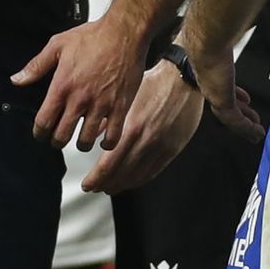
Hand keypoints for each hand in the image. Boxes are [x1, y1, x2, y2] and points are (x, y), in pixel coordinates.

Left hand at [13, 9, 147, 150]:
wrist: (124, 34)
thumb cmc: (94, 37)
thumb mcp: (57, 45)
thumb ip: (36, 66)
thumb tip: (17, 79)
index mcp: (62, 86)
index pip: (43, 122)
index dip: (39, 133)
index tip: (41, 134)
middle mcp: (80, 99)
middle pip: (61, 137)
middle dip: (56, 142)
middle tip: (58, 139)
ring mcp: (101, 105)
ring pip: (85, 140)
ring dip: (80, 144)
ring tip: (81, 140)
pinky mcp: (120, 107)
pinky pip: (112, 136)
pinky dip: (106, 143)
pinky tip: (103, 139)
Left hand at [84, 61, 203, 193]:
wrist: (182, 81)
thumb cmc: (152, 84)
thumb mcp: (124, 99)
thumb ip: (108, 119)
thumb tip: (92, 135)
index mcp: (130, 128)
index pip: (108, 165)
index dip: (95, 179)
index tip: (87, 184)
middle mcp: (145, 141)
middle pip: (120, 174)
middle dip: (104, 184)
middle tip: (94, 187)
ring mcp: (160, 147)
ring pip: (136, 177)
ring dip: (120, 185)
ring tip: (109, 187)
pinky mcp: (172, 150)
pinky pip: (152, 172)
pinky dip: (138, 180)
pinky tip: (130, 181)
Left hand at [186, 43, 263, 145]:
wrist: (206, 43)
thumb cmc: (211, 36)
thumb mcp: (223, 40)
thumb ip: (230, 38)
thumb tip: (237, 26)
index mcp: (209, 71)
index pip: (223, 87)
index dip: (236, 94)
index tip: (245, 99)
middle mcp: (210, 86)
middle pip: (226, 105)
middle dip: (241, 112)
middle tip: (251, 119)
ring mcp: (215, 96)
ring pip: (231, 117)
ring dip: (245, 125)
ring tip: (256, 132)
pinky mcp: (222, 103)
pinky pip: (237, 122)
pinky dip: (248, 129)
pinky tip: (258, 133)